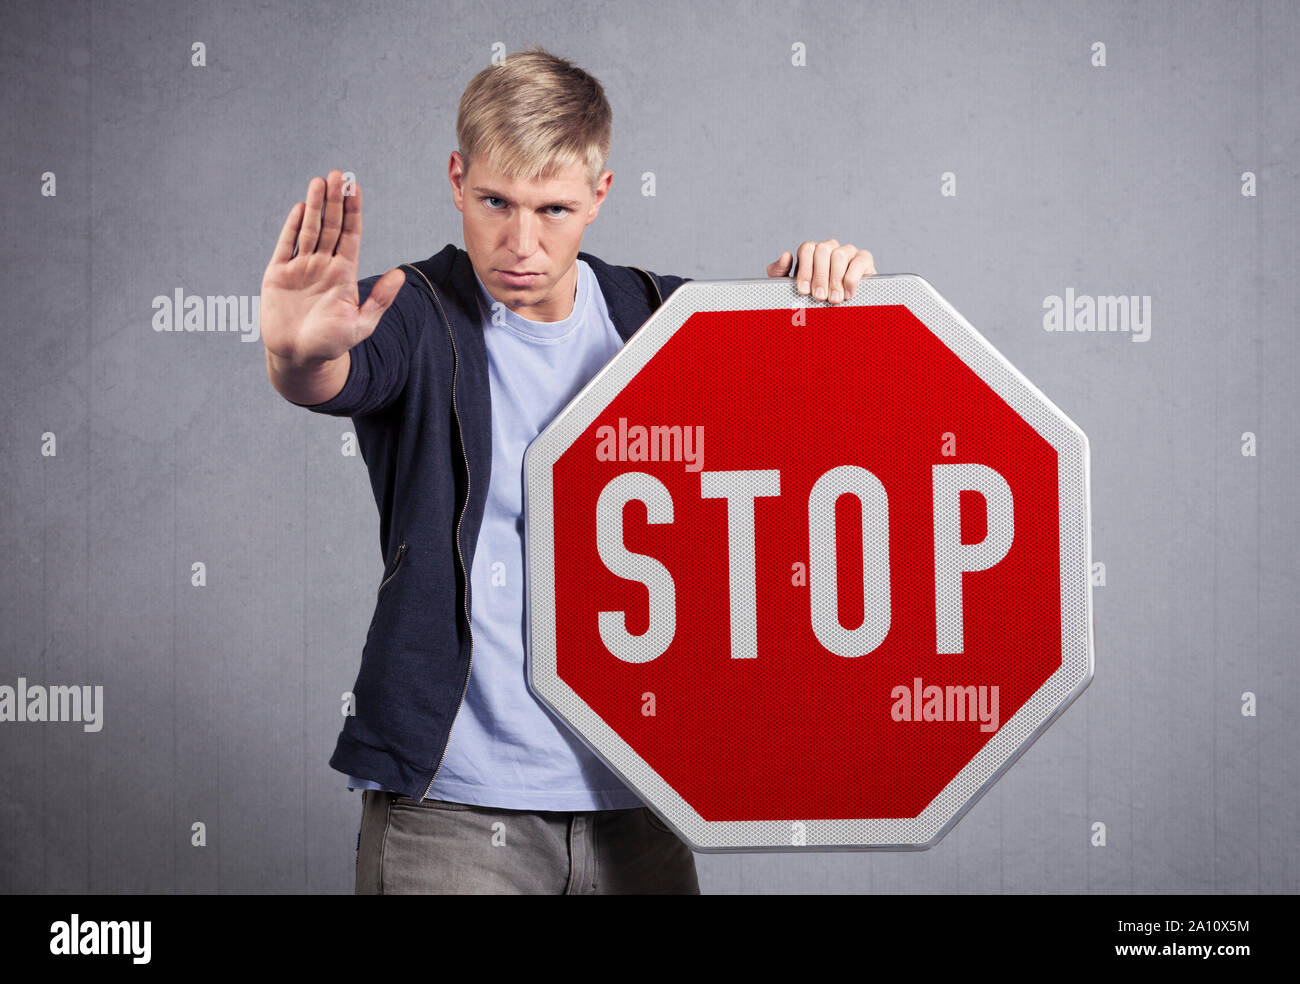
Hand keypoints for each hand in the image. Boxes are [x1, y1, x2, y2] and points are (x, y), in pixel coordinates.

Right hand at [260, 169, 405, 366]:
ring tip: (320, 182)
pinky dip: (292, 227)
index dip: (353, 212)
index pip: (350, 235)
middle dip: (334, 200)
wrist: (299, 358)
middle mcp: (323, 266)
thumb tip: (400, 276)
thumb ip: (379, 300)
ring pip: (309, 230)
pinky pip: (286, 246)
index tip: (356, 188)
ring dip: (314, 206)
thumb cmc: (331, 344)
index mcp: (343, 274)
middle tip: (339, 174)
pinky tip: (300, 208)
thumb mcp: (360, 324)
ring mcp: (301, 268)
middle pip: (330, 226)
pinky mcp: (278, 274)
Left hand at [766, 239, 875, 303]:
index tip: (803, 290)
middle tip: (818, 297)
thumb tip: (786, 255)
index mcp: (812, 252)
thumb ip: (780, 272)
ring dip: (835, 279)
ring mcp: (848, 251)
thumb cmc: (811, 298)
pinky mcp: (864, 259)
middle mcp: (830, 248)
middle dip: (819, 276)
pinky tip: (847, 294)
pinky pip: (859, 261)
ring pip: (839, 255)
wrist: (838, 313)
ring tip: (833, 299)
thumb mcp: (790, 287)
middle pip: (823, 250)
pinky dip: (851, 279)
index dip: (805, 269)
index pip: (807, 249)